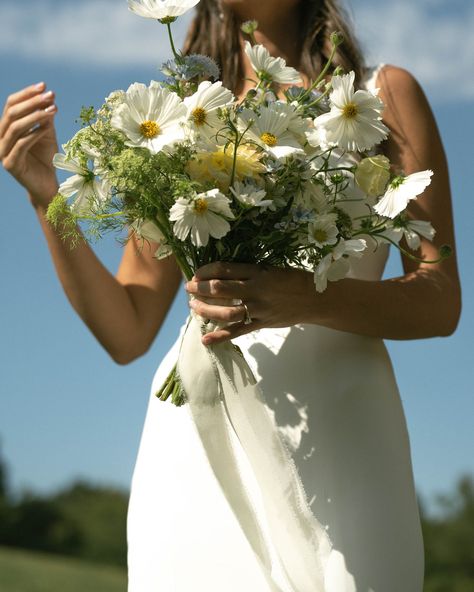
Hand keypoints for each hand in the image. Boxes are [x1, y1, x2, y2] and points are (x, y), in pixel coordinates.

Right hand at [0, 82, 58, 208]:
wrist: (47, 185)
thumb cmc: (46, 158)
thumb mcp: (46, 134)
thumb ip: (45, 118)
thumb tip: (49, 97)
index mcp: (5, 128)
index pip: (11, 104)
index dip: (26, 94)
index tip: (44, 86)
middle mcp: (0, 137)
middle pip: (12, 113)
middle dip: (32, 102)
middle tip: (50, 96)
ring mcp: (2, 151)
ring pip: (16, 127)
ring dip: (35, 116)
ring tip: (52, 110)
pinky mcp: (10, 164)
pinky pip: (22, 144)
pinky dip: (35, 133)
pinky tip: (48, 126)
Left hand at [185, 261, 316, 344]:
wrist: (315, 299)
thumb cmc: (292, 280)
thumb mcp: (270, 269)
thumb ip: (248, 272)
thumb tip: (221, 275)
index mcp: (257, 271)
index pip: (224, 269)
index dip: (205, 271)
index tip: (196, 274)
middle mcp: (256, 289)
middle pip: (220, 289)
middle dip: (200, 288)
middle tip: (189, 289)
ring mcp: (259, 309)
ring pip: (226, 311)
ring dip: (206, 310)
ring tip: (194, 307)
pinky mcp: (261, 324)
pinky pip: (238, 331)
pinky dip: (220, 337)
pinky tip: (205, 339)